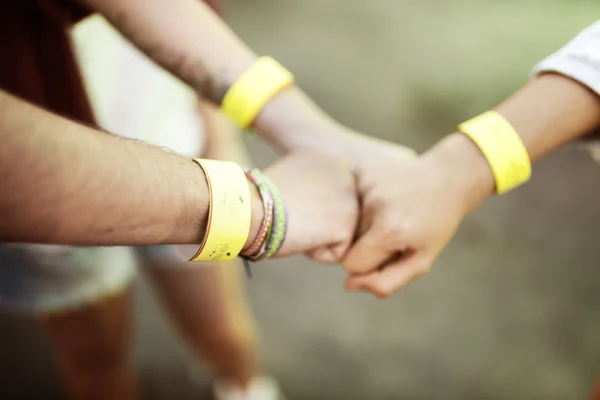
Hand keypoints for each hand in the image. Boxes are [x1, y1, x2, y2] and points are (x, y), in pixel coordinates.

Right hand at [256, 150, 358, 262]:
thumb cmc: (253, 199)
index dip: (299, 207)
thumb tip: (307, 203)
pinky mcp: (346, 225)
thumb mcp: (284, 179)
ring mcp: (348, 199)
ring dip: (313, 237)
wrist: (248, 210)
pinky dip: (316, 253)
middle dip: (312, 222)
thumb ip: (304, 186)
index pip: (324, 196)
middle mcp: (343, 174)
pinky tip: (299, 238)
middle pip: (333, 214)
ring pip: (335, 233)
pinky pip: (335, 252)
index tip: (282, 204)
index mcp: (325, 159)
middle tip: (288, 218)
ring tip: (293, 226)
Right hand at [343, 133, 494, 297]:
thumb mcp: (421, 262)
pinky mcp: (361, 171)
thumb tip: (348, 284)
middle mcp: (373, 204)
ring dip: (366, 221)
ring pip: (348, 221)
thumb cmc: (436, 224)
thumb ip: (385, 282)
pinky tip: (386, 195)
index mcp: (389, 230)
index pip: (352, 264)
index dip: (370, 264)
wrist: (448, 178)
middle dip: (369, 242)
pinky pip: (349, 199)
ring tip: (393, 210)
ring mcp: (365, 184)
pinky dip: (364, 201)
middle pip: (350, 242)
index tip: (390, 251)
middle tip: (395, 228)